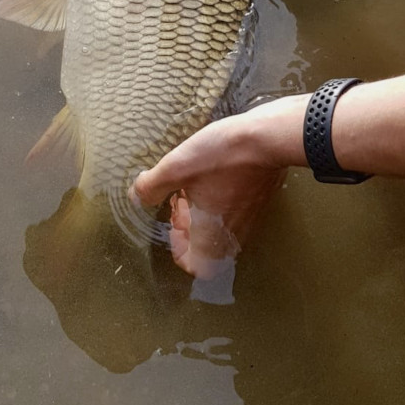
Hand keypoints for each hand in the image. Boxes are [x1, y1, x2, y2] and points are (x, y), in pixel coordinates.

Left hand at [130, 96, 308, 276]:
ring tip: (196, 186)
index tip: (173, 227)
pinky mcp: (261, 197)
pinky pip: (237, 211)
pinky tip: (216, 173)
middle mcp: (234, 231)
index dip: (180, 252)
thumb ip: (151, 186)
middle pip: (209, 248)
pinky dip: (222, 201)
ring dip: (205, 214)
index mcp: (212, 233)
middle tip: (180, 203)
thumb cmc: (222, 156)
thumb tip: (136, 197)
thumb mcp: (176, 167)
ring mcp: (252, 215)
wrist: (269, 137)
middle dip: (190, 230)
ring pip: (223, 228)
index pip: (197, 267)